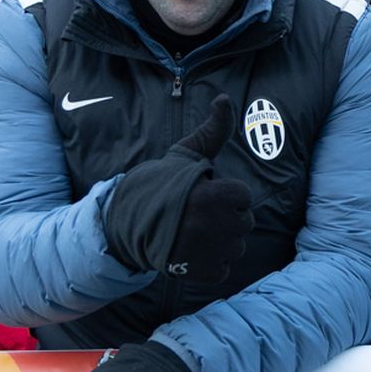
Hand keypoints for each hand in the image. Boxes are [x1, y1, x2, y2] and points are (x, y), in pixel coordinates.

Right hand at [104, 96, 254, 282]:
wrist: (125, 222)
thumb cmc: (161, 185)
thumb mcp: (187, 153)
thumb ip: (214, 129)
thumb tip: (225, 98)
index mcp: (216, 195)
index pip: (244, 196)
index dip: (227, 193)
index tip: (205, 192)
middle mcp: (215, 225)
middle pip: (244, 222)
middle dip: (226, 217)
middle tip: (197, 213)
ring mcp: (209, 251)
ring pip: (236, 247)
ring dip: (221, 241)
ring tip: (194, 232)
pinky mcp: (201, 272)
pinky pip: (223, 269)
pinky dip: (211, 264)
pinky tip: (193, 251)